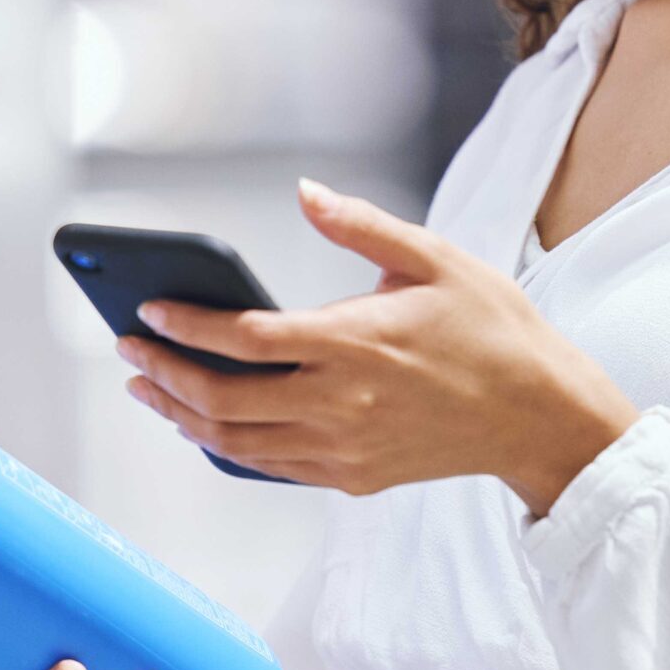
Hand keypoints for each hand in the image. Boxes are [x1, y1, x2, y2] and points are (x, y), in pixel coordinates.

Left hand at [115, 177, 638, 516]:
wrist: (540, 415)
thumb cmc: (495, 331)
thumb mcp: (437, 259)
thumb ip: (361, 227)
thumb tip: (306, 193)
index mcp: (355, 342)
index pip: (244, 337)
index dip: (186, 324)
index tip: (148, 308)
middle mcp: (341, 403)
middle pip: (222, 398)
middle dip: (163, 372)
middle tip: (129, 348)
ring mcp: (344, 448)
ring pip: (236, 441)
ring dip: (182, 415)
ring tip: (150, 388)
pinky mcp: (353, 476)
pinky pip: (271, 467)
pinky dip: (227, 447)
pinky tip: (206, 424)